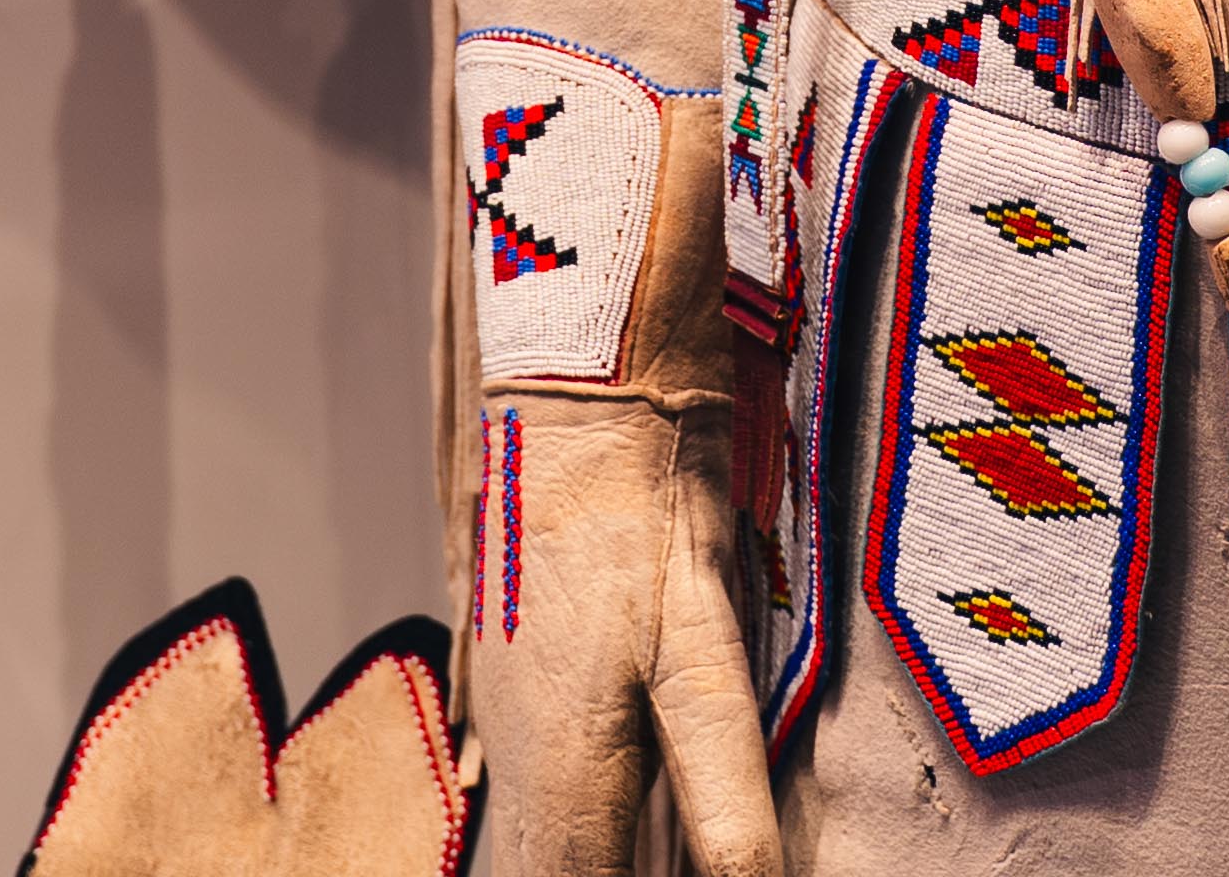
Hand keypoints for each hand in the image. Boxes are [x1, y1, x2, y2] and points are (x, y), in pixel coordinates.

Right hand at [466, 392, 782, 876]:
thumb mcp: (706, 664)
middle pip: (548, 871)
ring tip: (648, 840)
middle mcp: (515, 761)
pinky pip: (526, 780)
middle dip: (600, 874)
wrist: (576, 400)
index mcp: (564, 779)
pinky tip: (605, 801)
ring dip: (583, 852)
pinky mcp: (509, 674)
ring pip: (533, 831)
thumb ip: (725, 800)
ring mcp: (503, 715)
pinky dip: (570, 816)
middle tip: (673, 853)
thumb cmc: (645, 524)